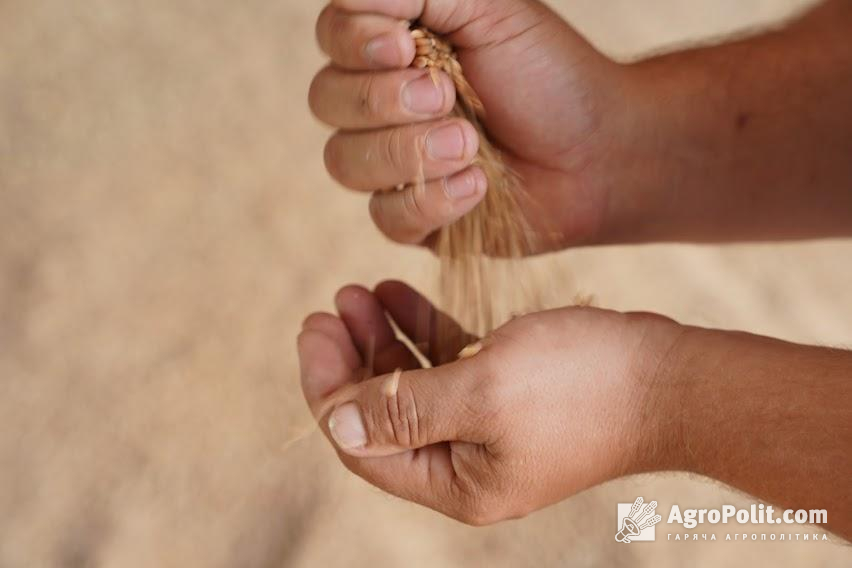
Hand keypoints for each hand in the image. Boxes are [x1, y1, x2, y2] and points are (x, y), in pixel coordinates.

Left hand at [297, 281, 682, 523]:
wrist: (672, 379)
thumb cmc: (584, 385)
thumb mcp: (484, 391)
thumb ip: (404, 408)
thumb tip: (333, 425)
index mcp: (455, 482)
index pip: (363, 444)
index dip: (329, 388)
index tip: (312, 329)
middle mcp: (465, 464)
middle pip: (382, 414)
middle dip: (351, 359)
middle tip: (329, 306)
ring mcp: (486, 430)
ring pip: (411, 384)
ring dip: (382, 338)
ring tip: (357, 291)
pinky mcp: (507, 396)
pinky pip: (447, 365)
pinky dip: (421, 332)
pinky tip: (398, 295)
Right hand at [309, 0, 629, 249]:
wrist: (598, 151)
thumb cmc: (548, 74)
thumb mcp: (492, 10)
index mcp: (391, 47)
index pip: (332, 36)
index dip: (355, 43)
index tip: (405, 46)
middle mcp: (378, 104)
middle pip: (326, 101)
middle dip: (382, 100)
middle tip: (446, 95)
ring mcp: (391, 165)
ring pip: (345, 162)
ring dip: (407, 152)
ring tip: (471, 143)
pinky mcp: (412, 217)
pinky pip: (387, 217)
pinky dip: (432, 202)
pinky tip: (477, 187)